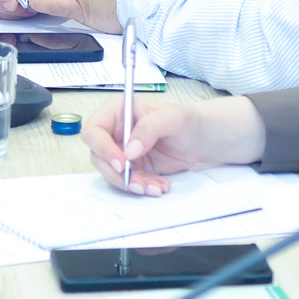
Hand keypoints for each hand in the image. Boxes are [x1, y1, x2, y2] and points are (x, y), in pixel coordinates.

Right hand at [82, 95, 266, 194]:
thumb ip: (150, 127)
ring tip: (155, 187)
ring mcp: (123, 151)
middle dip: (117, 173)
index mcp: (118, 111)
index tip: (121, 162)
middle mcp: (116, 132)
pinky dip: (143, 187)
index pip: (95, 130)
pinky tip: (160, 186)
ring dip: (132, 184)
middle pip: (99, 156)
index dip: (102, 147)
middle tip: (137, 182)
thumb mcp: (173, 118)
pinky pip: (129, 182)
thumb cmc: (189, 120)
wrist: (203, 138)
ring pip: (113, 174)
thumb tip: (129, 149)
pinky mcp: (134, 168)